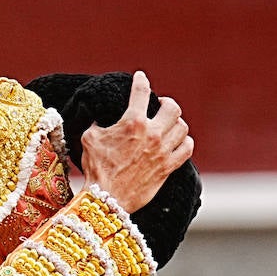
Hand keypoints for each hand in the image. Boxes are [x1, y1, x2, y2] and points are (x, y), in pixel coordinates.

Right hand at [80, 71, 192, 212]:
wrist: (107, 198)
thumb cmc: (96, 169)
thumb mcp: (89, 138)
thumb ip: (99, 124)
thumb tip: (102, 119)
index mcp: (132, 122)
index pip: (141, 92)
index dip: (141, 81)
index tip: (140, 77)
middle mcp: (152, 134)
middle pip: (172, 108)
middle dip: (166, 103)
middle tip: (160, 105)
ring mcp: (163, 151)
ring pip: (182, 127)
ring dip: (176, 123)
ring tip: (169, 125)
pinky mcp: (169, 167)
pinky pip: (187, 148)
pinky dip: (185, 142)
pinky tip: (178, 142)